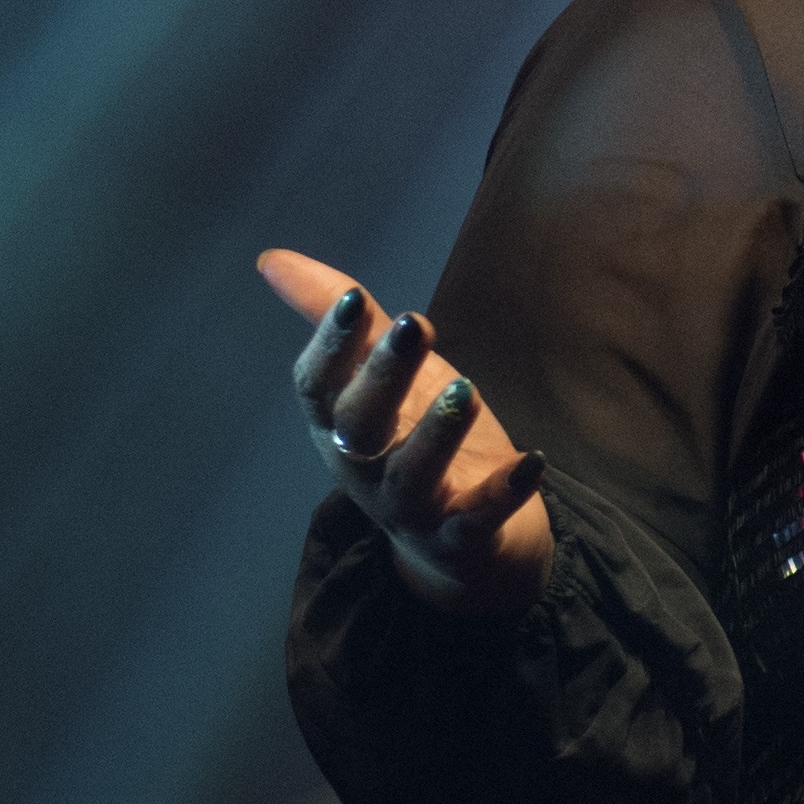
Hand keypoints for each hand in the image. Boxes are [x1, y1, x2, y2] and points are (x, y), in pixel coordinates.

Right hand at [261, 249, 555, 617]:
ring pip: (411, 477)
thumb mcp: (377, 374)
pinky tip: (531, 462)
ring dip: (435, 435)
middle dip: (383, 375)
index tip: (353, 298)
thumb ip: (336, 319)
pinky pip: (475, 522)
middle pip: (358, 427)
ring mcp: (410, 509)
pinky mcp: (460, 538)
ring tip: (463, 391)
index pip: (316, 387)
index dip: (329, 345)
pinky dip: (502, 495)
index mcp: (337, 425)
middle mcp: (364, 469)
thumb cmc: (409, 437)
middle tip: (415, 323)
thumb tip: (272, 261)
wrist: (459, 541)